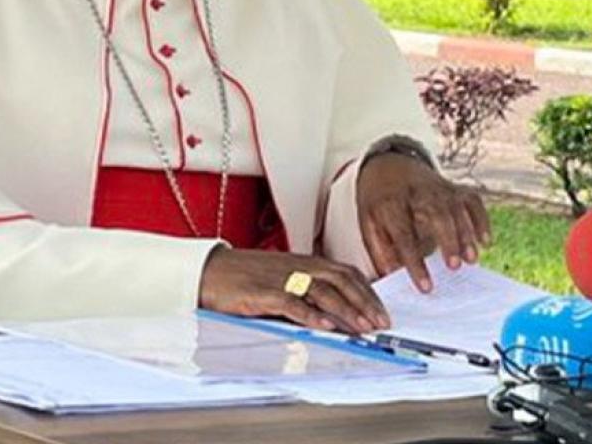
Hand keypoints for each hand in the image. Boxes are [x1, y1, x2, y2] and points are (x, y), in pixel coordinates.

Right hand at [199, 247, 390, 333]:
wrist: (209, 270)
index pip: (345, 273)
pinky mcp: (262, 293)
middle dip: (364, 302)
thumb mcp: (282, 277)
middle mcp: (297, 267)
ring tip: (362, 327)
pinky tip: (324, 326)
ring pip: (322, 291)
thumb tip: (335, 313)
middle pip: (340, 280)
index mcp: (305, 263)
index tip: (382, 310)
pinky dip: (310, 315)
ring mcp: (281, 278)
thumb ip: (307, 290)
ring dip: (346, 310)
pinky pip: (291, 303)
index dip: (367, 291)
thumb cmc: (245, 276)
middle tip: (380, 323)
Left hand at [357, 153, 491, 292]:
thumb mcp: (368, 225)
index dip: (415, 261)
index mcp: (389, 204)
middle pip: (435, 213)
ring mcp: (437, 188)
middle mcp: (416, 193)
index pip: (403, 233)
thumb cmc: (379, 205)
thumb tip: (393, 279)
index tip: (426, 287)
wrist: (388, 167)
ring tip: (471, 260)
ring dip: (466, 234)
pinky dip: (481, 219)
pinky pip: (472, 200)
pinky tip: (485, 241)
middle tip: (454, 267)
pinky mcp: (454, 188)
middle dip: (447, 240)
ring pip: (456, 208)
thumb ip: (380, 252)